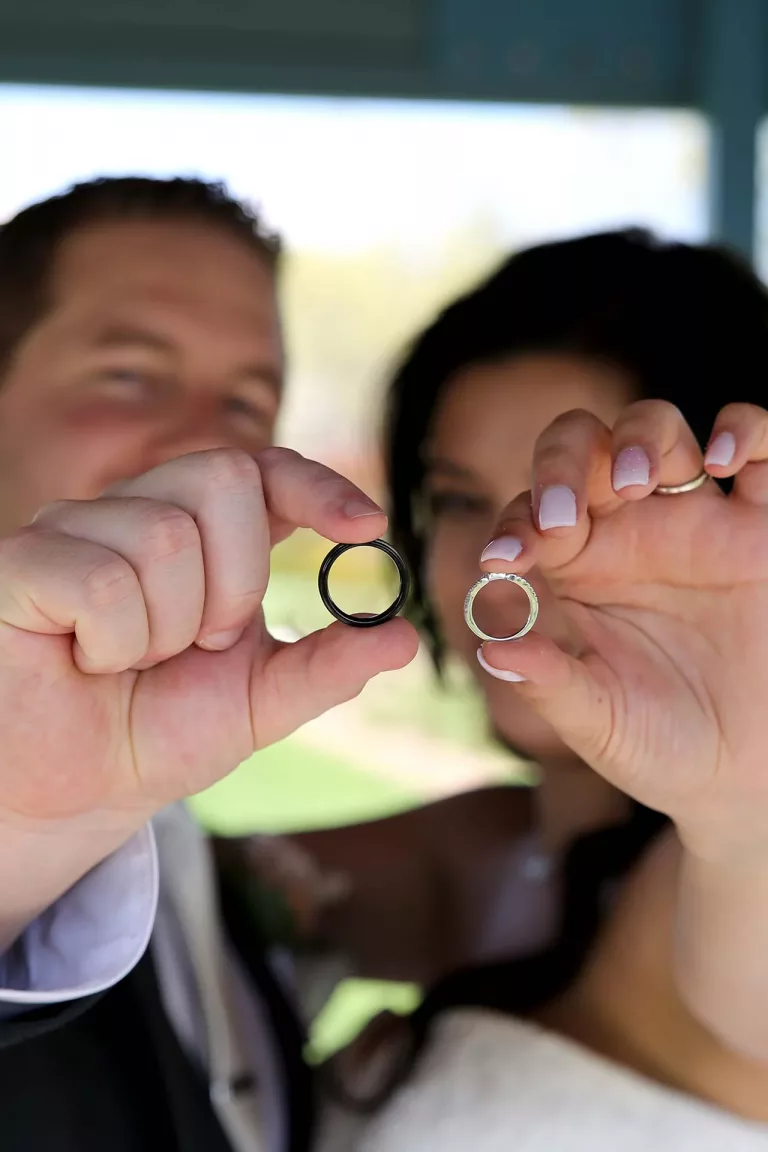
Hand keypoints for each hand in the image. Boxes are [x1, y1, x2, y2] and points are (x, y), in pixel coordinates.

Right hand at [0, 447, 416, 832]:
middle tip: (201, 644)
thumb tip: (405, 637)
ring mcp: (78, 528)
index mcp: (204, 534)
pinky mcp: (25, 562)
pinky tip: (89, 660)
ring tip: (134, 661)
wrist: (76, 792)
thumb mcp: (259, 704)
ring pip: (164, 537)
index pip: (266, 469)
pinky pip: (101, 581)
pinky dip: (111, 643)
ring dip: (166, 629)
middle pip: (224, 480)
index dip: (317, 485)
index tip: (366, 526)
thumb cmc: (158, 731)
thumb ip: (327, 667)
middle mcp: (142, 511)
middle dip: (234, 584)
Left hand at [478, 401, 767, 859]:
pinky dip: (746, 430)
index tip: (506, 559)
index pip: (533, 512)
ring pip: (658, 428)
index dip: (514, 523)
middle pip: (585, 447)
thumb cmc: (661, 745)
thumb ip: (548, 685)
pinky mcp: (765, 526)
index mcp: (579, 566)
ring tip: (634, 481)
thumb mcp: (598, 721)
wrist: (745, 775)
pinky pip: (762, 448)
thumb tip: (488, 650)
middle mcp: (631, 529)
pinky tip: (724, 462)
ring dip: (639, 438)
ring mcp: (698, 519)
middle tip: (564, 514)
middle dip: (564, 462)